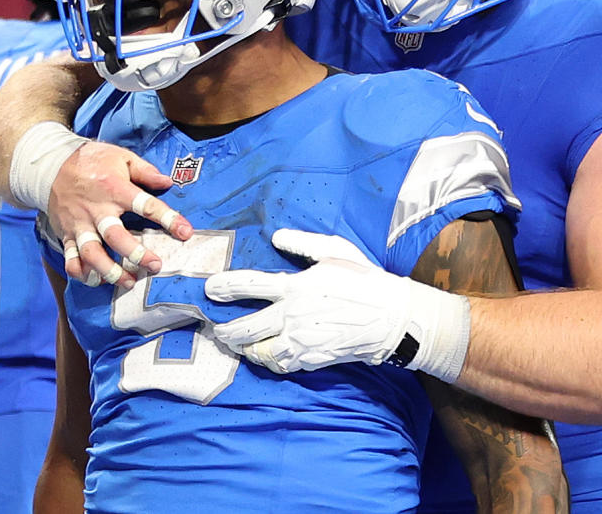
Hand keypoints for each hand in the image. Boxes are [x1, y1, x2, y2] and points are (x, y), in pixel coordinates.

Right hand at [50, 140, 193, 288]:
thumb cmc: (92, 160)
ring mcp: (79, 224)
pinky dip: (80, 272)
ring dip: (109, 271)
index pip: (145, 205)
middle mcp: (96, 209)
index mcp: (114, 188)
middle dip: (136, 254)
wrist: (51, 164)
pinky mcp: (66, 233)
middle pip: (115, 236)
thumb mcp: (122, 157)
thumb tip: (168, 182)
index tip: (185, 232)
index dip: (168, 219)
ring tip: (128, 282)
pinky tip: (95, 280)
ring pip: (91, 253)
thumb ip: (145, 171)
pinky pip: (70, 258)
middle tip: (155, 265)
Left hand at [206, 229, 469, 380]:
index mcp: (296, 286)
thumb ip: (302, 243)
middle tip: (215, 326)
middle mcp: (292, 316)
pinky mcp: (310, 359)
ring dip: (241, 348)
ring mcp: (301, 342)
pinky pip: (279, 365)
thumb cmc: (364, 280)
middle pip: (245, 328)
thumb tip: (276, 236)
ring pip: (257, 352)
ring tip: (234, 343)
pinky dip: (266, 361)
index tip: (209, 288)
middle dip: (224, 329)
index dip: (224, 287)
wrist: (392, 318)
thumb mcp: (336, 250)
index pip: (249, 285)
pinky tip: (262, 354)